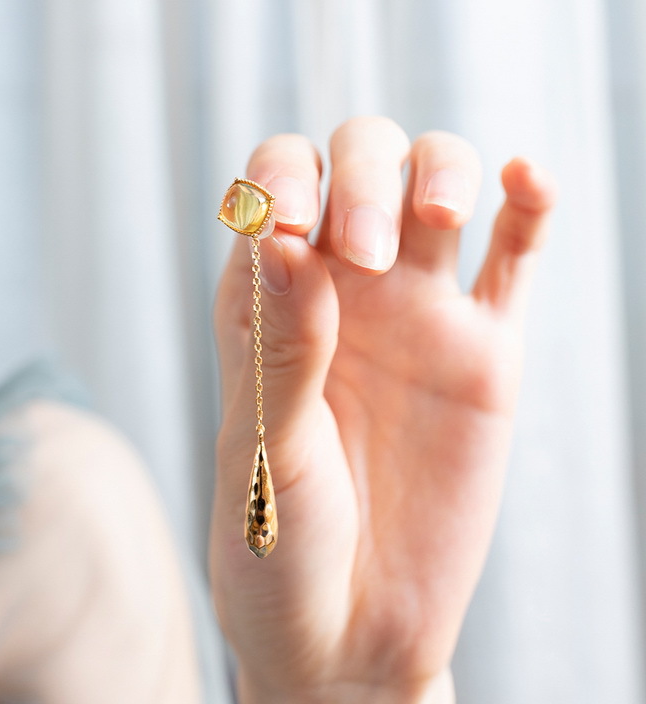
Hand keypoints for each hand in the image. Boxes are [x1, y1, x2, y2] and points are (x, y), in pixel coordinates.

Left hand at [209, 118, 555, 702]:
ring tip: (439, 216)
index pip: (274, 182)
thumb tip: (282, 237)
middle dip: (366, 178)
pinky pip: (514, 256)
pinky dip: (527, 206)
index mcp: (268, 298)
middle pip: (360, 163)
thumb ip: (279, 346)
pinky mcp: (482, 349)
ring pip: (435, 183)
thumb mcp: (263, 448)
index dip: (283, 180)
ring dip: (437, 169)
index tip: (290, 231)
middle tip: (368, 257)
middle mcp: (340, 287)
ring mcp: (415, 310)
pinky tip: (526, 179)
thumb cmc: (279, 542)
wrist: (351, 627)